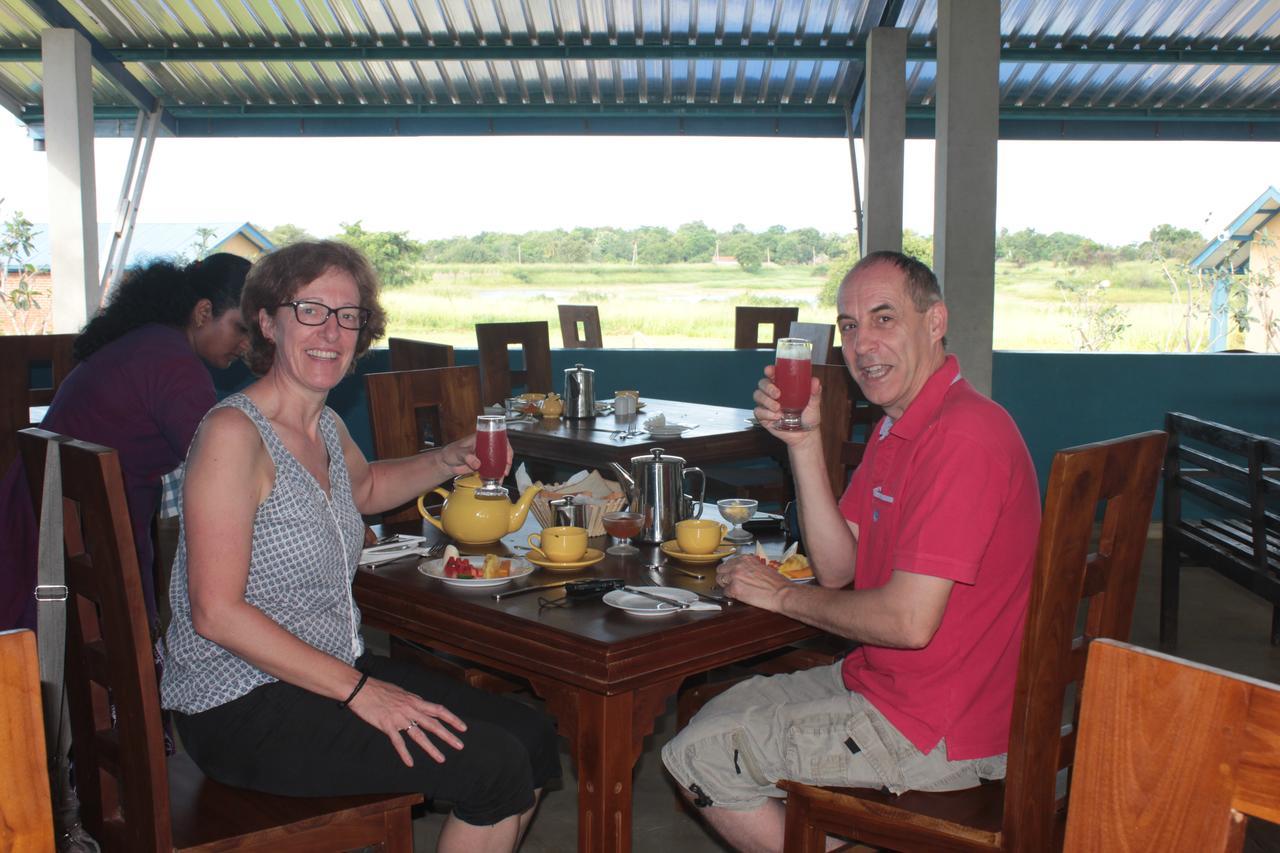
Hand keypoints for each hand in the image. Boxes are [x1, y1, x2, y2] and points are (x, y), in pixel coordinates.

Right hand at [348, 676, 467, 766]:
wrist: (361, 689)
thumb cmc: (380, 690)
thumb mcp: (401, 693)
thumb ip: (413, 701)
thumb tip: (422, 705)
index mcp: (415, 701)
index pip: (438, 710)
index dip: (452, 719)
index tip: (463, 728)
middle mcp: (410, 709)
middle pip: (433, 724)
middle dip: (448, 735)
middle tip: (460, 745)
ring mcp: (399, 718)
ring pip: (419, 735)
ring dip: (431, 748)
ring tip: (441, 758)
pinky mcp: (387, 725)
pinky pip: (398, 742)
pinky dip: (404, 753)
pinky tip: (410, 763)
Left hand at [440, 433, 515, 477]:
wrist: (446, 464)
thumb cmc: (450, 452)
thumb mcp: (458, 452)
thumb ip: (466, 456)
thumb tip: (477, 463)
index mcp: (481, 438)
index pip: (498, 438)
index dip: (505, 446)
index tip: (507, 455)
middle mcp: (485, 446)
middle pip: (502, 451)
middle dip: (507, 460)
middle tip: (505, 470)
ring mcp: (485, 456)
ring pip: (499, 461)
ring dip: (502, 469)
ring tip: (501, 478)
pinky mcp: (483, 466)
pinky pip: (493, 470)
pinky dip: (496, 475)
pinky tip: (496, 480)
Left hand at [716, 554, 789, 610]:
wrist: (782, 593)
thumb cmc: (776, 583)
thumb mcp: (761, 567)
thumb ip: (749, 566)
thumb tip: (742, 571)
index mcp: (745, 559)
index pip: (728, 562)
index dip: (730, 570)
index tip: (731, 574)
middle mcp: (738, 565)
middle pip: (721, 570)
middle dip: (724, 576)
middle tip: (729, 583)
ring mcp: (735, 577)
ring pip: (720, 580)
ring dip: (725, 585)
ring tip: (733, 590)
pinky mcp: (734, 589)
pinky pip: (725, 592)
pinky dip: (730, 595)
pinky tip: (738, 596)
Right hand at [753, 365, 822, 445]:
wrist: (805, 435)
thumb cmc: (809, 417)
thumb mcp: (814, 404)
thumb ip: (814, 393)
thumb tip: (815, 381)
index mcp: (784, 386)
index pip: (773, 374)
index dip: (769, 370)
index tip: (770, 371)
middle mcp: (773, 394)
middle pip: (762, 384)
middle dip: (768, 387)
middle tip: (777, 394)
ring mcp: (767, 405)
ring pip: (758, 396)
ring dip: (766, 401)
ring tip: (778, 408)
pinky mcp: (763, 417)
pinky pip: (758, 412)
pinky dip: (766, 414)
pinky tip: (776, 417)